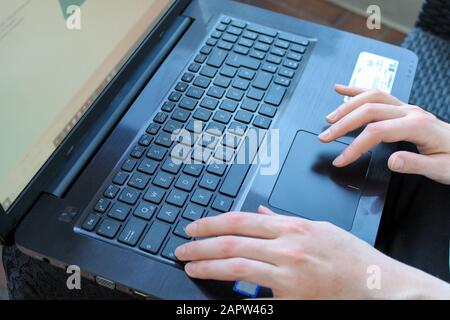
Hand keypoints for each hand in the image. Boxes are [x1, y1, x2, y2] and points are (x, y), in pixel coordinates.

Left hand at [175, 207, 449, 298]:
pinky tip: (218, 287)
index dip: (213, 222)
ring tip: (191, 265)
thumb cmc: (352, 258)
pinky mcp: (290, 296)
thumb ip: (286, 221)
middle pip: (233, 241)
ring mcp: (289, 273)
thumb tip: (261, 213)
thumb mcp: (319, 229)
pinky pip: (255, 292)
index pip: (242, 220)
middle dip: (202, 244)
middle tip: (183, 248)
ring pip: (237, 265)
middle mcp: (288, 247)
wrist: (377, 286)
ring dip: (208, 264)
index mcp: (294, 226)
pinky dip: (233, 288)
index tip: (194, 227)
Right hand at [319, 85, 449, 183]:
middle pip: (368, 110)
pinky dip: (356, 90)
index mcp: (418, 125)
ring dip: (346, 106)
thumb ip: (415, 164)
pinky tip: (342, 89)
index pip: (377, 132)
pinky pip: (377, 93)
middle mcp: (410, 112)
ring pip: (370, 97)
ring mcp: (406, 107)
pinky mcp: (402, 108)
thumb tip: (391, 161)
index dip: (355, 146)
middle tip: (325, 137)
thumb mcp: (442, 169)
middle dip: (343, 124)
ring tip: (329, 119)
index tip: (341, 159)